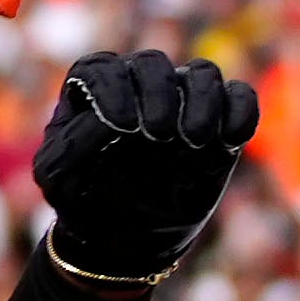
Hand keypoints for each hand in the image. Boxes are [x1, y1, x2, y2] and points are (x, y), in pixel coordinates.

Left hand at [34, 51, 260, 285]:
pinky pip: (240, 97)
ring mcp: (181, 101)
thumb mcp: (59, 178)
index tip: (122, 129)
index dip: (113, 91)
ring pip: (202, 73)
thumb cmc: (85, 200)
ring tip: (193, 142)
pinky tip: (227, 143)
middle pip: (153, 63)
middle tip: (158, 137)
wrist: (125, 237)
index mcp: (94, 90)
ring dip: (201, 101)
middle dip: (158, 94)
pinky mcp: (217, 123)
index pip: (103, 69)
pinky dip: (240, 112)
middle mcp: (139, 86)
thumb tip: (110, 120)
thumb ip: (71, 144)